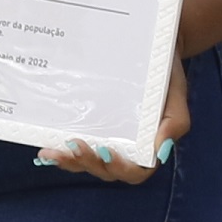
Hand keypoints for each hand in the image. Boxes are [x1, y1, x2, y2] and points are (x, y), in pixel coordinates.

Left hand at [37, 62, 189, 183]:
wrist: (151, 50)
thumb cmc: (165, 75)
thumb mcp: (175, 94)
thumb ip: (175, 123)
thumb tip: (160, 151)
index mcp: (149, 147)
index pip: (134, 170)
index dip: (118, 167)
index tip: (105, 150)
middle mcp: (126, 148)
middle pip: (105, 171)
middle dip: (87, 163)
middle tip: (73, 145)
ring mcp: (106, 141)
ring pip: (86, 163)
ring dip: (69, 162)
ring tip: (51, 152)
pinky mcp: (89, 129)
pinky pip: (75, 148)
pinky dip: (61, 151)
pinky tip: (46, 148)